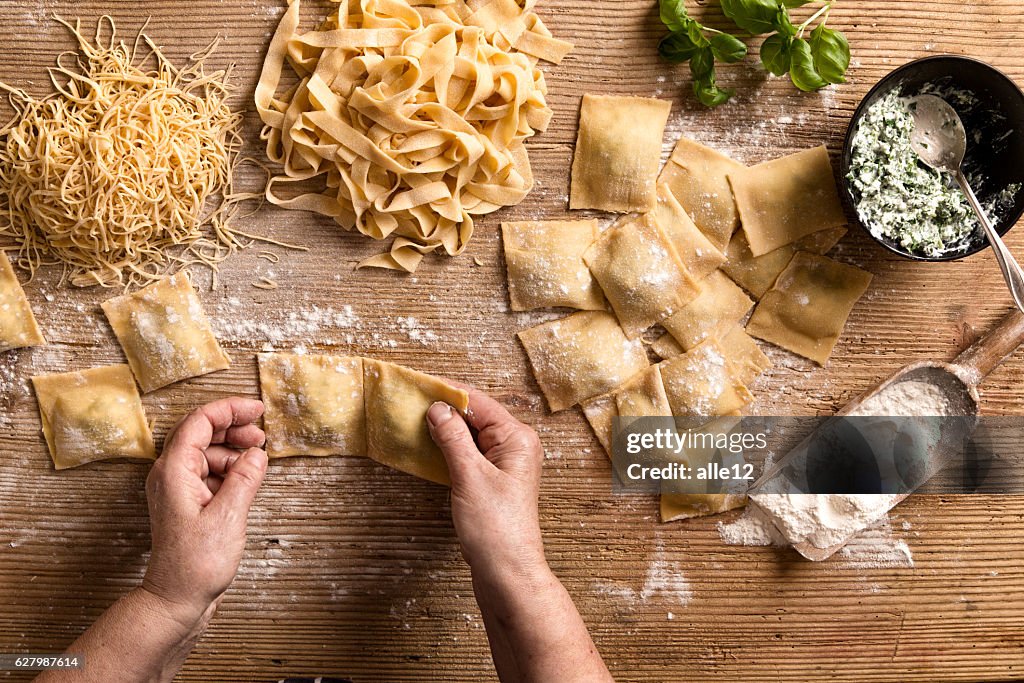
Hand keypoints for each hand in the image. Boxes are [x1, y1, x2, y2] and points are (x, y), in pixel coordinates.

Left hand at [142, 397, 268, 623]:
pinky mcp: (187, 503)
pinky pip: (207, 473)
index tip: (257, 409)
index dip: (229, 409)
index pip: (199, 421)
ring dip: (232, 451)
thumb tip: (257, 454)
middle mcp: (170, 475)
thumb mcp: (229, 517)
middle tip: (261, 434)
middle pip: (201, 433)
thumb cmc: (195, 564)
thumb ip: (245, 479)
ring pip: (206, 453)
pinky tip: (246, 480)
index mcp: (173, 471)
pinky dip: (228, 470)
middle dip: (233, 428)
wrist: (176, 600)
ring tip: (257, 460)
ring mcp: (177, 489)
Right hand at [426, 388, 546, 580]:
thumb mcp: (470, 477)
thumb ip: (453, 439)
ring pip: (470, 435)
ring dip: (445, 429)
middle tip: (411, 401)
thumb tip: (437, 408)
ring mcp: (505, 464)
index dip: (448, 392)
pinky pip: (469, 454)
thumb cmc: (496, 529)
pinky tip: (429, 446)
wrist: (508, 573)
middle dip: (445, 409)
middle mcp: (515, 446)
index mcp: (517, 438)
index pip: (478, 402)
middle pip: (476, 415)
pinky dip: (449, 448)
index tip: (418, 385)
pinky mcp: (493, 481)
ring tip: (414, 419)